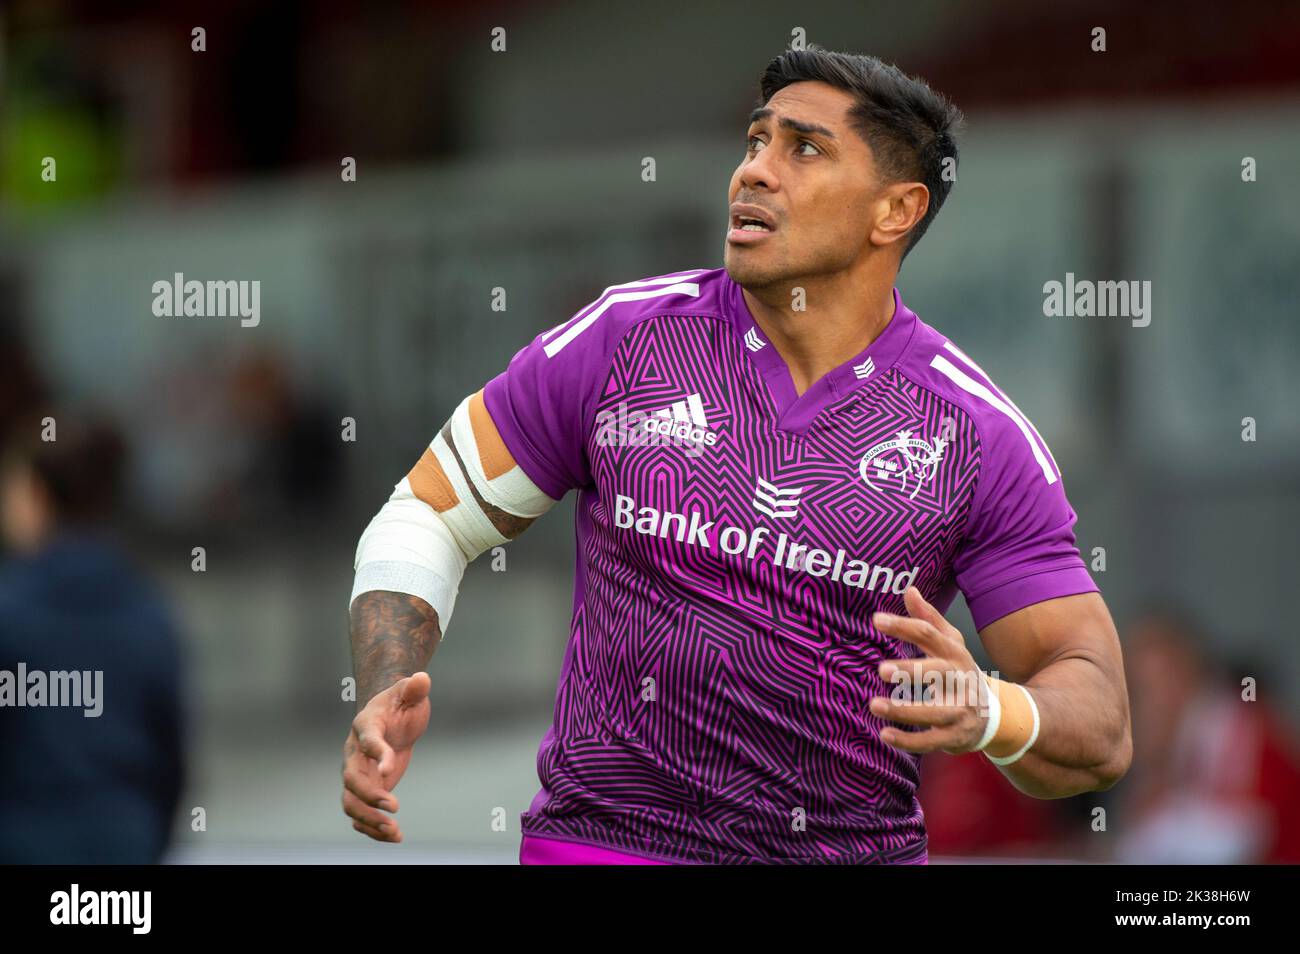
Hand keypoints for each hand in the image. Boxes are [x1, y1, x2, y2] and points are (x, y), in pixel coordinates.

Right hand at [341, 671, 431, 841]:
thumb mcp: (410, 693)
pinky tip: (394, 837)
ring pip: (350, 802)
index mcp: (365, 726)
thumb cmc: (401, 703)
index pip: (367, 741)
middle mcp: (354, 753)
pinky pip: (360, 813)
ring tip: (394, 831)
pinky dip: (372, 828)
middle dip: (369, 796)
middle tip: (394, 807)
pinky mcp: (366, 788)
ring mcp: (358, 773)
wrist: (391, 716)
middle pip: (350, 779)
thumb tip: (423, 679)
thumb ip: (414, 688)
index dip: (376, 753)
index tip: (392, 767)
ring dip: (368, 820)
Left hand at [869, 586, 989, 754]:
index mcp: (954, 653)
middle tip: (881, 669)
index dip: (903, 626)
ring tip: (874, 705)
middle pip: (938, 673)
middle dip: (911, 671)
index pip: (929, 635)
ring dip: (903, 710)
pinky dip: (908, 741)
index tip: (876, 620)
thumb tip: (909, 590)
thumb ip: (928, 619)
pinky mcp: (955, 736)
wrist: (996, 714)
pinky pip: (931, 741)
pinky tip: (885, 735)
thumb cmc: (960, 671)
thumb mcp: (950, 643)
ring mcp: (960, 710)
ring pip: (933, 711)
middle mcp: (960, 680)